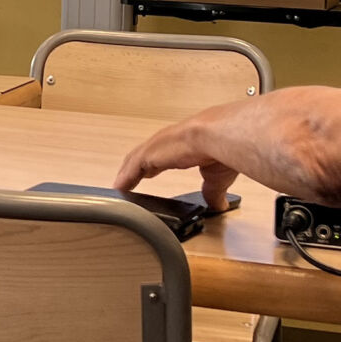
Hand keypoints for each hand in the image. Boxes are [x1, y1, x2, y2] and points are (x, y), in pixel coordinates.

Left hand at [113, 114, 238, 215]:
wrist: (215, 136)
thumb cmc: (222, 148)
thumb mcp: (216, 177)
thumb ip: (213, 191)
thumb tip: (219, 205)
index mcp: (183, 144)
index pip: (163, 155)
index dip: (153, 165)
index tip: (147, 174)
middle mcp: (167, 142)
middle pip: (144, 156)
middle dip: (135, 169)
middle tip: (126, 182)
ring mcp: (156, 146)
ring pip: (135, 160)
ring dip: (126, 173)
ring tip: (119, 186)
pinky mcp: (148, 153)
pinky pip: (131, 168)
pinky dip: (124, 178)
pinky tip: (119, 187)